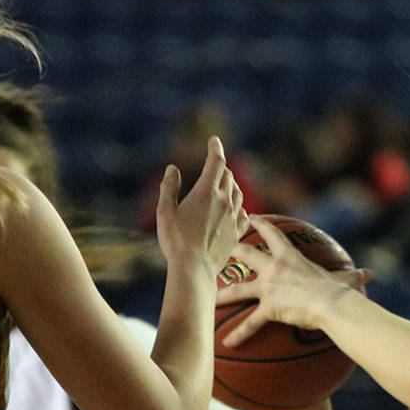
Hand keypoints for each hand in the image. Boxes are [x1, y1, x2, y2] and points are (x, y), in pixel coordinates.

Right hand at [155, 136, 247, 275]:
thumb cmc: (175, 240)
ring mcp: (233, 218)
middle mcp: (224, 202)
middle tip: (214, 164)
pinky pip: (243, 214)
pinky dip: (239, 207)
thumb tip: (173, 169)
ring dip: (231, 185)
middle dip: (221, 168)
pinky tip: (236, 209)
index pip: (216, 163)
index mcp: (206, 192)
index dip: (216, 149)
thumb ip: (169, 187)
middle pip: (228, 177)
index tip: (214, 140)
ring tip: (225, 183)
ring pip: (238, 193)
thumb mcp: (165, 211)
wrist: (194, 269)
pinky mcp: (237, 233)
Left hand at [213, 215, 371, 346]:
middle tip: (218, 249)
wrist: (333, 303)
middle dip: (230, 251)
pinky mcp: (269, 307)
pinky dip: (239, 334)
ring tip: (207, 299)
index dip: (260, 224)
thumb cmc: (340, 290)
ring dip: (221, 295)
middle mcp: (275, 269)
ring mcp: (269, 288)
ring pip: (238, 289)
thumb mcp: (347, 280)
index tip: (249, 217)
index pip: (272, 235)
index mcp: (291, 258)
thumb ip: (354, 277)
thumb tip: (371, 274)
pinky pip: (251, 323)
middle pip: (245, 255)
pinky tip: (226, 343)